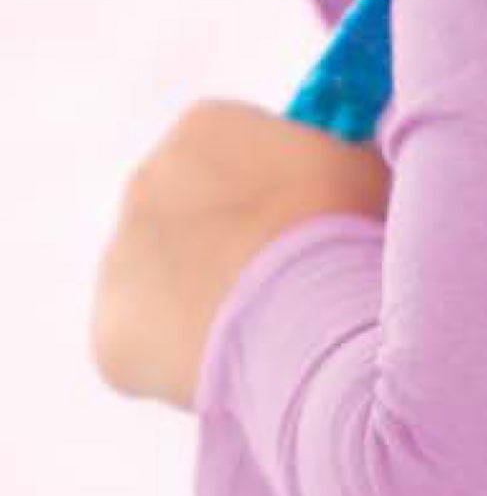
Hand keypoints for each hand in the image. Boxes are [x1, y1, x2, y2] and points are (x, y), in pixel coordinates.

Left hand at [91, 97, 391, 412]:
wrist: (306, 314)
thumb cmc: (346, 230)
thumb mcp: (369, 169)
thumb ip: (348, 159)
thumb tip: (354, 163)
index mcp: (207, 127)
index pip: (236, 154)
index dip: (277, 193)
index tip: (311, 227)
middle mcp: (146, 179)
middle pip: (192, 214)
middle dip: (231, 244)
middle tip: (289, 283)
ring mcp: (120, 255)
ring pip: (164, 281)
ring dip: (203, 299)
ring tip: (265, 331)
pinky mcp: (109, 328)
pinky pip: (148, 345)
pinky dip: (180, 360)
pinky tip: (231, 368)